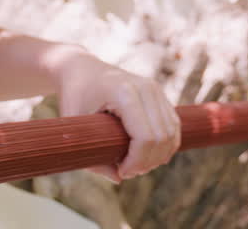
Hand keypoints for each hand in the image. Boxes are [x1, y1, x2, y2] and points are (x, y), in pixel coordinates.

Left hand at [52, 51, 179, 181]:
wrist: (80, 68)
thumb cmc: (74, 96)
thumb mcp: (75, 127)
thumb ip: (92, 156)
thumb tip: (119, 178)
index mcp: (124, 92)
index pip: (145, 137)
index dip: (137, 162)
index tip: (121, 171)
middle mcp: (145, 88)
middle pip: (162, 138)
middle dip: (148, 162)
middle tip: (127, 171)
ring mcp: (155, 89)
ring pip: (172, 133)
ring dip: (158, 156)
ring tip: (136, 165)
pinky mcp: (159, 94)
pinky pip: (173, 125)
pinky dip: (165, 145)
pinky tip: (147, 155)